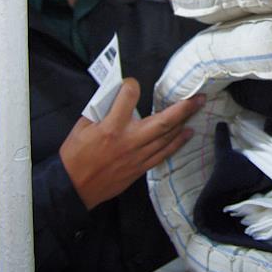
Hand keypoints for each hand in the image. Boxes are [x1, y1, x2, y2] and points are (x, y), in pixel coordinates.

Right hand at [59, 78, 203, 210]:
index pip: (129, 97)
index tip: (132, 83)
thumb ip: (100, 111)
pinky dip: (177, 143)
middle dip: (183, 108)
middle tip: (198, 97)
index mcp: (111, 127)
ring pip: (167, 138)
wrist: (73, 188)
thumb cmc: (74, 156)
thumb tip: (115, 97)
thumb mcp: (81, 127)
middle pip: (163, 122)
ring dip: (184, 122)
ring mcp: (137, 156)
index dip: (131, 85)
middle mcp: (129, 140)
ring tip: (196, 109)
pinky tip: (186, 134)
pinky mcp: (139, 169)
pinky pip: (163, 154)